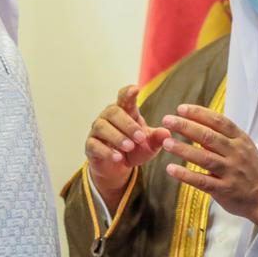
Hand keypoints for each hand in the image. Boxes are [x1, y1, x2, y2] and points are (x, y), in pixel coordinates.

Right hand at [85, 85, 169, 211]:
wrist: (119, 167)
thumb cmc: (136, 149)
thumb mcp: (150, 145)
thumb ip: (157, 138)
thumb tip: (167, 132)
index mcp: (125, 111)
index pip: (124, 97)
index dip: (128, 92)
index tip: (136, 89)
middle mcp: (108, 117)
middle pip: (113, 111)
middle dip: (128, 124)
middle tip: (140, 138)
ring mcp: (97, 130)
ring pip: (102, 127)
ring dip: (117, 137)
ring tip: (130, 147)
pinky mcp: (90, 145)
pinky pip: (94, 144)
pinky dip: (106, 151)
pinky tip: (118, 158)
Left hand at [161, 104, 257, 226]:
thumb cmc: (250, 168)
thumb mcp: (243, 146)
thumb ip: (222, 136)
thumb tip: (196, 122)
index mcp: (240, 139)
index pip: (218, 121)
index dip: (199, 113)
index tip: (181, 109)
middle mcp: (236, 153)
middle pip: (208, 137)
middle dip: (186, 127)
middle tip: (167, 120)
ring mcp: (231, 172)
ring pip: (204, 158)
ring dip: (183, 149)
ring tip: (166, 142)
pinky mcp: (225, 190)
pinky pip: (202, 181)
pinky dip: (186, 175)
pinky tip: (171, 169)